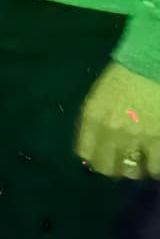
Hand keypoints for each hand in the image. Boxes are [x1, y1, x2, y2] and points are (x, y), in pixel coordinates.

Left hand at [76, 62, 159, 178]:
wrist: (151, 67)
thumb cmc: (125, 78)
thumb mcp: (99, 96)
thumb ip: (95, 121)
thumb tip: (95, 147)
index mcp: (93, 117)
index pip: (86, 153)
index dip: (94, 160)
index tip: (102, 160)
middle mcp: (111, 130)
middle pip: (107, 167)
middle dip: (114, 169)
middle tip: (122, 165)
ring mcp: (137, 137)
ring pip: (133, 171)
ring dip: (137, 169)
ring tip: (143, 163)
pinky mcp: (159, 141)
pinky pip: (156, 167)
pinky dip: (155, 168)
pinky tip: (155, 161)